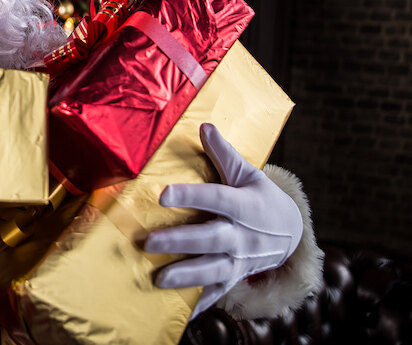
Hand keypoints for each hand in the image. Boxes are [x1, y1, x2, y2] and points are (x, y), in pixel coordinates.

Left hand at [144, 123, 302, 317]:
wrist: (291, 232)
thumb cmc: (262, 198)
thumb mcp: (249, 173)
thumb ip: (224, 153)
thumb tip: (204, 126)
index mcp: (245, 205)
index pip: (216, 198)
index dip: (191, 196)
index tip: (163, 194)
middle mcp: (243, 235)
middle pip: (210, 239)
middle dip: (180, 242)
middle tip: (148, 243)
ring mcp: (241, 260)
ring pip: (213, 270)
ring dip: (186, 276)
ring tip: (159, 279)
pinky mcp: (236, 276)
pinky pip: (217, 292)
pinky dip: (200, 303)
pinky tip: (178, 313)